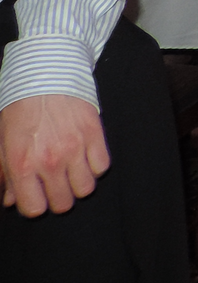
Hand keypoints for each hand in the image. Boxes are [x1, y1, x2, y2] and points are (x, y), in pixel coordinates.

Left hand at [1, 94, 109, 216]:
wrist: (45, 74)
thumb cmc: (20, 108)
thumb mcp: (3, 143)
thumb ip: (5, 175)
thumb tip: (11, 200)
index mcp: (22, 164)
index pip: (34, 208)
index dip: (36, 204)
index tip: (37, 194)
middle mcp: (49, 161)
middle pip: (63, 203)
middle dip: (59, 197)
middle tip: (56, 184)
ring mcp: (75, 148)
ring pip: (86, 188)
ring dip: (79, 183)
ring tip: (72, 171)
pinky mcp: (94, 133)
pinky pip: (102, 166)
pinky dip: (95, 165)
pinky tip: (85, 156)